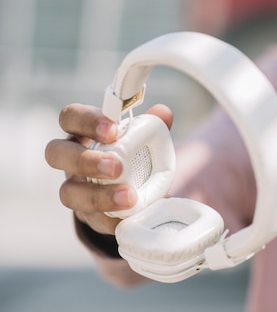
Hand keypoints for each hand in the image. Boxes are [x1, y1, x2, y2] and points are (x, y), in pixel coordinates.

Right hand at [45, 103, 172, 234]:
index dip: (86, 121)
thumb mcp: (140, 137)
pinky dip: (113, 219)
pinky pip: (93, 220)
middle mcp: (71, 159)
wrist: (130, 189)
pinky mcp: (87, 215)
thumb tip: (164, 113)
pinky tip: (130, 218)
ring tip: (129, 197)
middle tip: (116, 167)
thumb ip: (151, 124)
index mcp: (82, 132)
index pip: (71, 117)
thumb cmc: (130, 153)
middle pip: (56, 153)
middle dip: (85, 159)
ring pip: (68, 193)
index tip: (113, 130)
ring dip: (98, 196)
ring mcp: (75, 188)